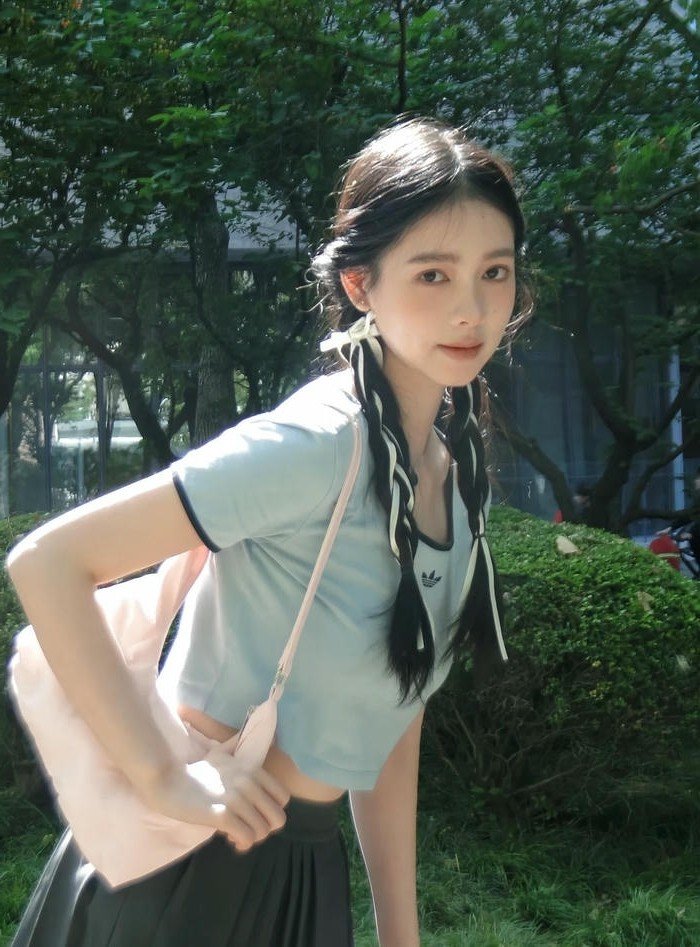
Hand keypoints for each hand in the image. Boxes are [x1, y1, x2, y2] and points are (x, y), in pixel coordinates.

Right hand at [135, 751, 290, 851]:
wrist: (166, 778)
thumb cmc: (193, 772)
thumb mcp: (222, 757)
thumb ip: (240, 761)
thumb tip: (248, 748)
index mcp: (252, 769)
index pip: (283, 798)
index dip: (271, 811)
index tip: (255, 815)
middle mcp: (249, 782)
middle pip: (277, 818)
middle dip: (264, 829)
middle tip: (247, 829)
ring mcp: (236, 799)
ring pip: (262, 831)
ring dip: (250, 839)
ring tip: (235, 835)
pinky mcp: (222, 815)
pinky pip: (247, 837)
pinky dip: (241, 843)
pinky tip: (229, 839)